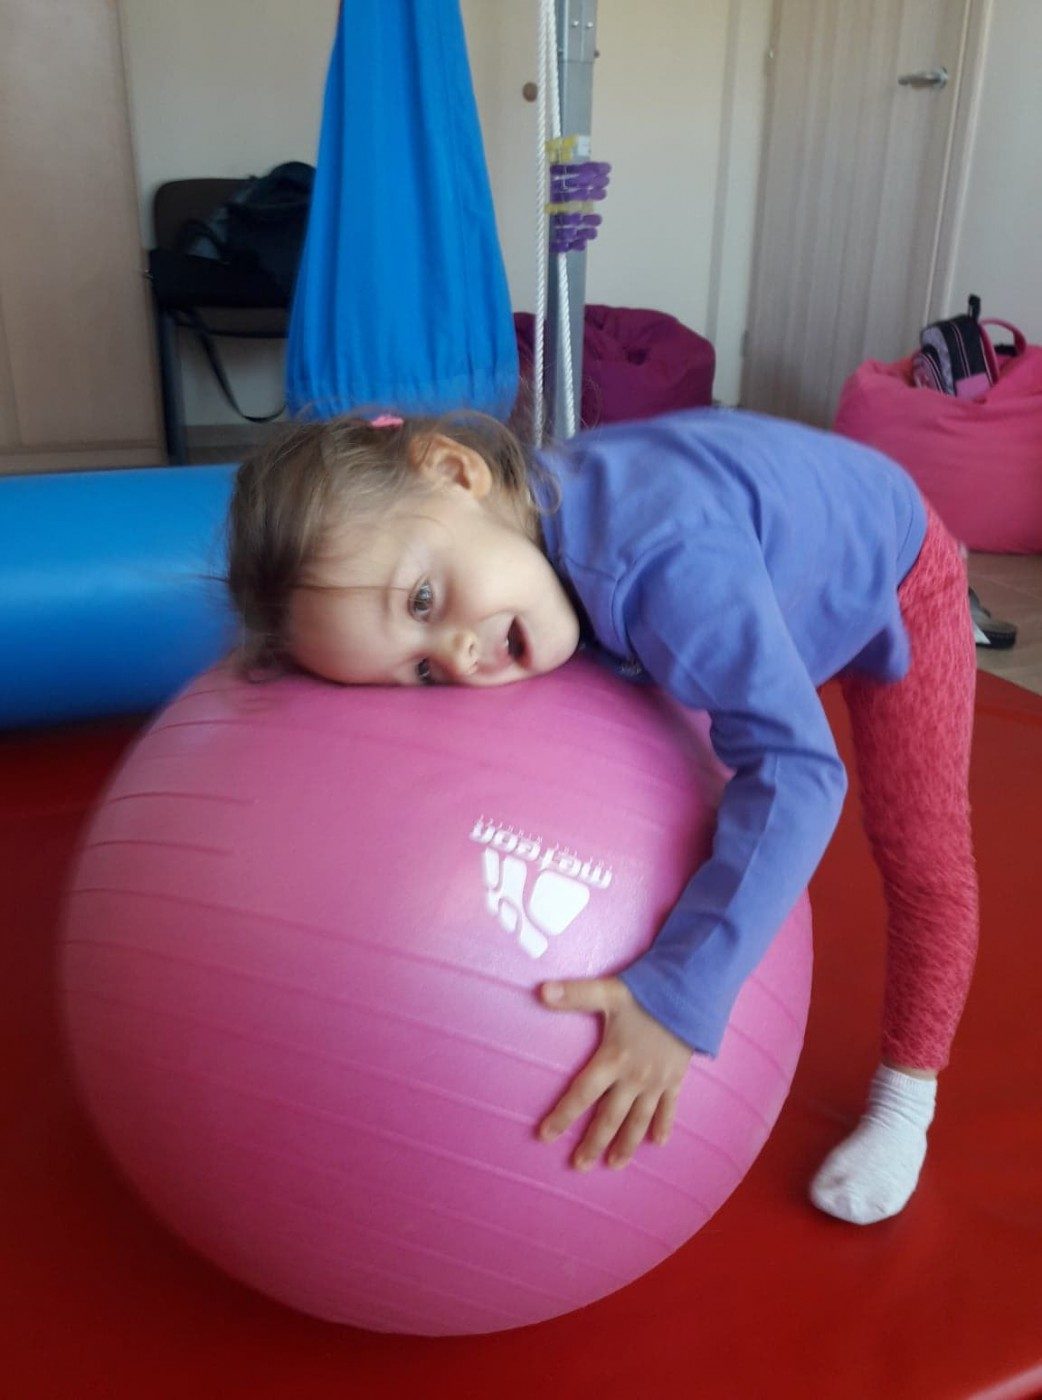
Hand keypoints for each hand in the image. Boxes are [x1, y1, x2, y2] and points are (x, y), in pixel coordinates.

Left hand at [537, 976, 692, 1169]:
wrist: (695, 994)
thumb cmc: (649, 992)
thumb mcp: (609, 991)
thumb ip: (575, 994)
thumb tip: (541, 991)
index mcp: (613, 1059)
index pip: (582, 1094)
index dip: (562, 1116)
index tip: (545, 1136)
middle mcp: (634, 1077)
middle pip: (609, 1117)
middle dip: (593, 1143)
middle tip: (579, 1166)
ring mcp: (657, 1082)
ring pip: (638, 1121)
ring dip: (625, 1145)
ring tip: (613, 1165)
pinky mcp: (676, 1079)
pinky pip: (669, 1109)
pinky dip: (662, 1126)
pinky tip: (657, 1143)